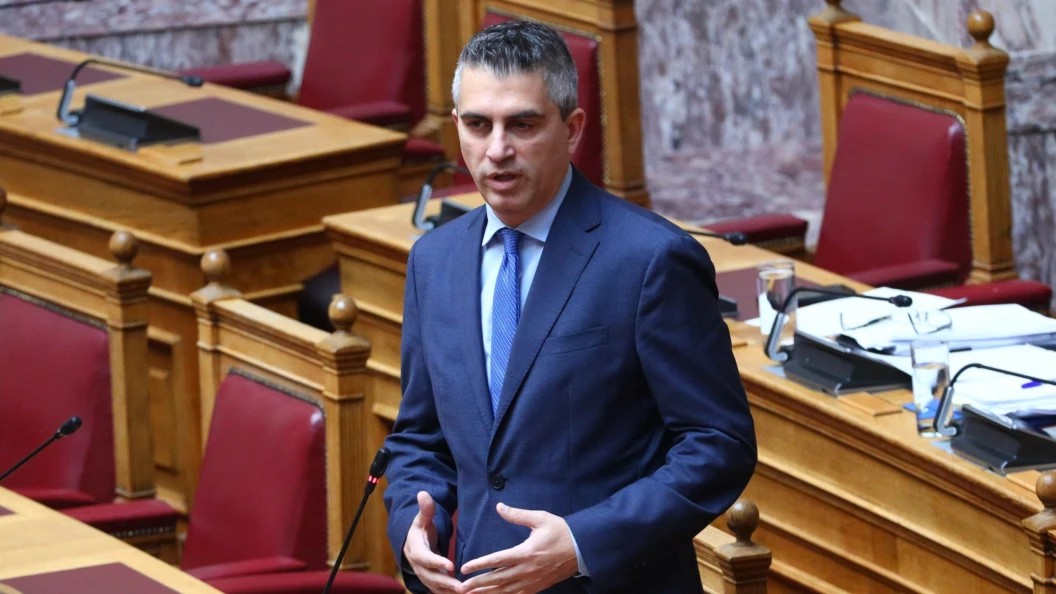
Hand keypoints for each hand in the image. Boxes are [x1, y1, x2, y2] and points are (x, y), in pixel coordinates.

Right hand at [403, 491, 461, 593]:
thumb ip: (425, 509)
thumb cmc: (421, 530)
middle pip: (430, 577)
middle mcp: (417, 566)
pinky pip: (438, 590)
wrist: (412, 544)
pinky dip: (448, 593)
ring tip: (465, 592)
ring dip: (448, 591)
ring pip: (434, 586)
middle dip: (445, 582)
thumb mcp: (422, 519)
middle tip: (461, 587)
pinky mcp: (430, 582)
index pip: (425, 557)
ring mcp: (423, 575)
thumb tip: (422, 493)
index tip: (450, 565)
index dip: (436, 562)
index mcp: (415, 549)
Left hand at [460, 503, 578, 593]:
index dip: (479, 565)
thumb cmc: (561, 531)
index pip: (496, 560)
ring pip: (505, 591)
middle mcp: (527, 570)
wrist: (582, 549)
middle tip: (460, 588)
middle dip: (477, 585)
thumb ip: (517, 515)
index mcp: (525, 553)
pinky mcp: (538, 587)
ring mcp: (532, 581)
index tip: (464, 568)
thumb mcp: (540, 519)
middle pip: (497, 580)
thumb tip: (499, 507)